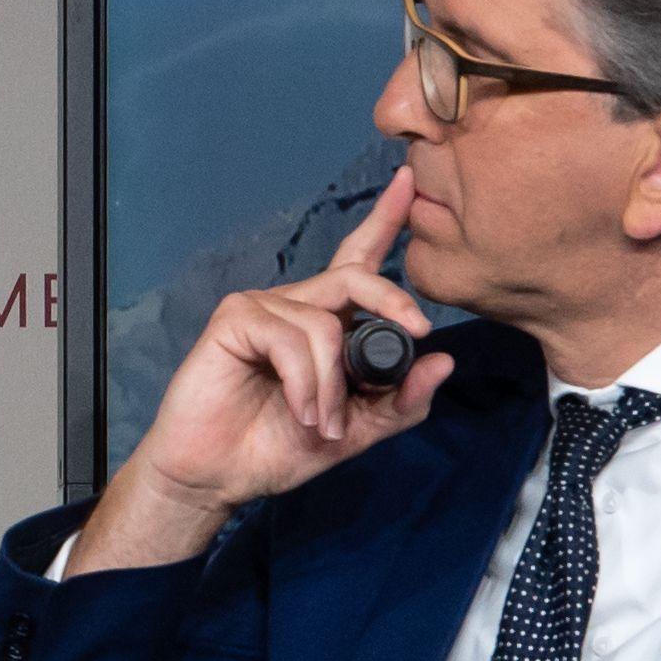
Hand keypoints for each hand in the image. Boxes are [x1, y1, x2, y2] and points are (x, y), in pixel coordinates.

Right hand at [68, 169, 456, 574]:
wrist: (216, 478)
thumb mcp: (354, 432)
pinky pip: (291, 339)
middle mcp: (297, 305)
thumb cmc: (275, 450)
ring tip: (322, 424)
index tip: (409, 182)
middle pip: (356, 276)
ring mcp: (263, 307)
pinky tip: (301, 411)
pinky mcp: (235, 319)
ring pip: (326, 325)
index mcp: (325, 321)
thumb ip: (400, 404)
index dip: (385, 219)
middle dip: (393, 301)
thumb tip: (444, 363)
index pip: (359, 259)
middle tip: (417, 332)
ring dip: (333, 385)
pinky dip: (306, 382)